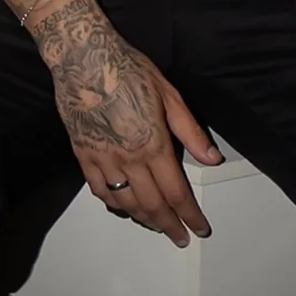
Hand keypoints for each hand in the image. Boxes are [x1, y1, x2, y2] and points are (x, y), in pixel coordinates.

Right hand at [30, 0, 220, 246]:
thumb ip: (190, 131)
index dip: (190, 215)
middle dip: (170, 226)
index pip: (176, 192)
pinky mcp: (83, 155)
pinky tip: (123, 207)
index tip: (200, 228)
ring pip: (125, 203)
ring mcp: (102, 159)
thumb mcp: (169, 95)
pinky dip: (114, 204)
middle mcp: (128, 159)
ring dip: (144, 220)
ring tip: (156, 226)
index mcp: (153, 144)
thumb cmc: (128, 69)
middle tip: (181, 237)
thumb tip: (212, 158)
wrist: (83, 58)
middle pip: (152, 205)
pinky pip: (99, 190)